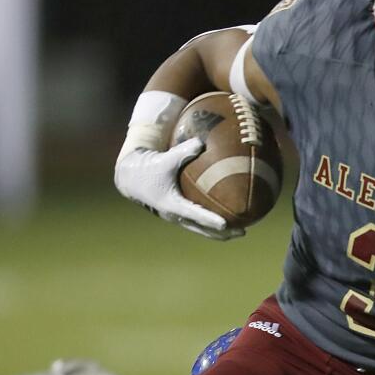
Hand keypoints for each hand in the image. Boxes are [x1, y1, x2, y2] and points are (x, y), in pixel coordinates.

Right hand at [113, 138, 244, 239]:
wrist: (131, 179)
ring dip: (220, 233)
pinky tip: (228, 220)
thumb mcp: (164, 159)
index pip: (195, 215)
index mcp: (172, 204)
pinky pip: (197, 223)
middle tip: (242, 231)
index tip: (226, 224)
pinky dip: (212, 224)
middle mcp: (175, 215)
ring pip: (201, 230)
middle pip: (202, 229)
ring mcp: (176, 218)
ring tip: (240, 231)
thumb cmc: (148, 168)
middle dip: (223, 233)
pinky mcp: (177, 215)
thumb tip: (202, 141)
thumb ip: (183, 151)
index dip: (210, 220)